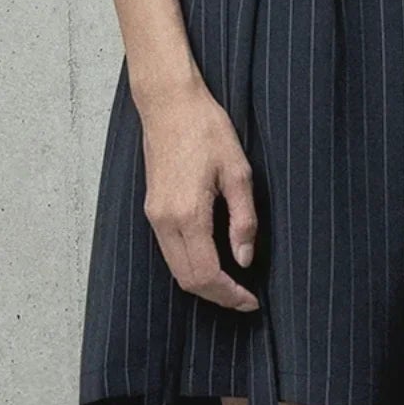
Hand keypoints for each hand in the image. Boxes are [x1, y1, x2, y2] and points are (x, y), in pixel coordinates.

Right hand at [139, 74, 260, 312]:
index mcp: (188, 214)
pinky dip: (190, 266)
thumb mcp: (238, 171)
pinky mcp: (151, 208)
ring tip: (232, 284)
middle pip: (187, 280)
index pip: (206, 274)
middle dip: (216, 296)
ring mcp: (154, 215)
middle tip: (244, 298)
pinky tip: (212, 259)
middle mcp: (164, 220)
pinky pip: (169, 251)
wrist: (170, 103)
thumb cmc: (206, 129)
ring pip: (175, 269)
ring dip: (202, 283)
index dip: (230, 295)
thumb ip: (243, 220)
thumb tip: (245, 259)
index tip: (251, 300)